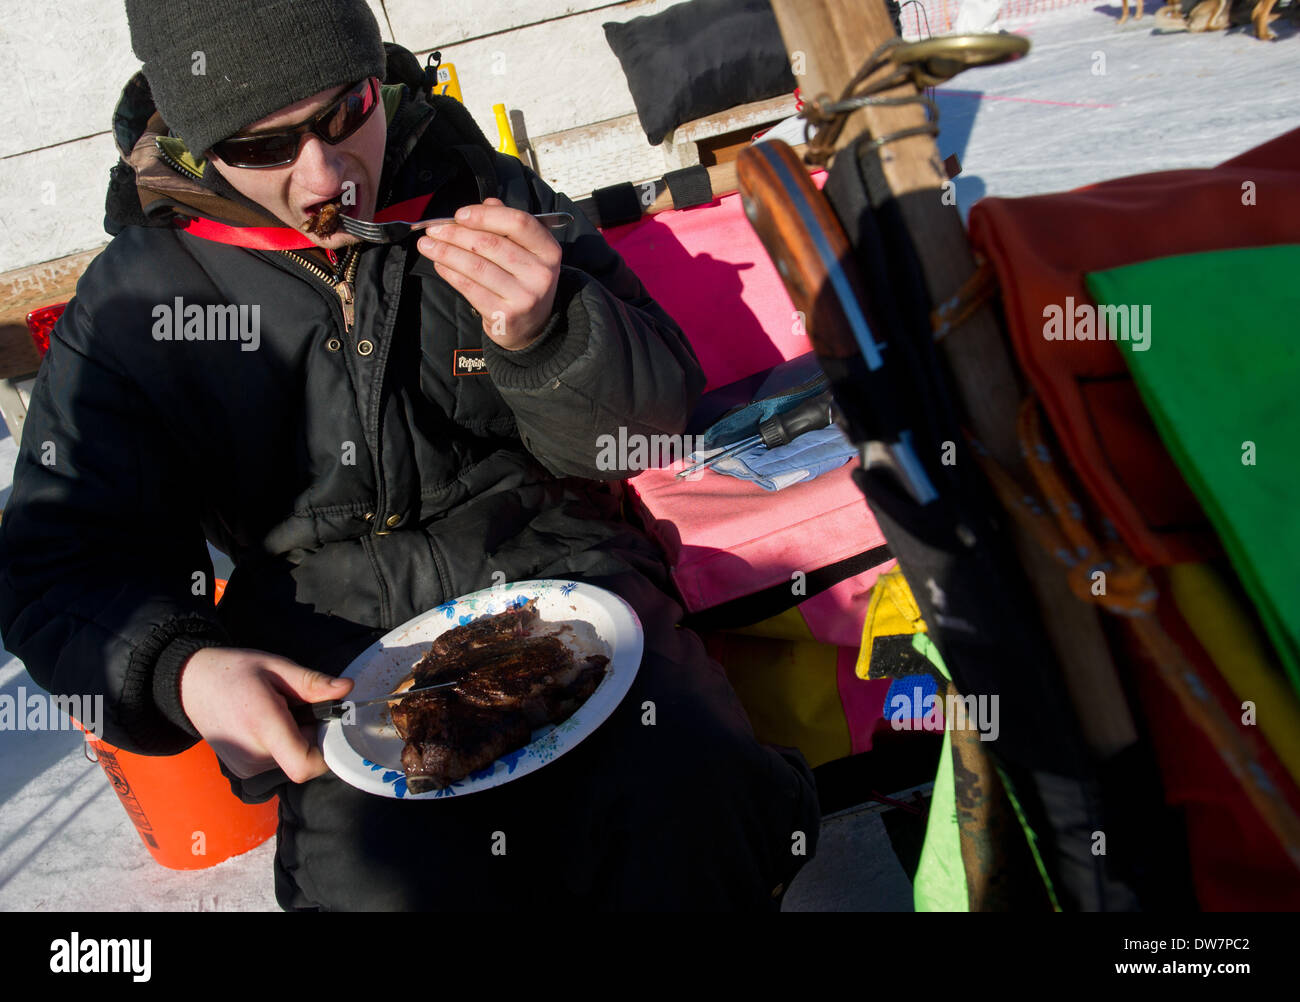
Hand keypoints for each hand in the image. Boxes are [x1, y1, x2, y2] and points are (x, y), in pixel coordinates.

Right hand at [179, 647, 353, 782]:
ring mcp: (245, 767)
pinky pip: (277, 761)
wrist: (189, 684)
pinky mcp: (242, 770)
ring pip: (292, 760)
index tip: (328, 723)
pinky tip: (266, 722)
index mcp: (264, 727)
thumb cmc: (235, 671)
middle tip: (298, 706)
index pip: (305, 766)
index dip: (327, 750)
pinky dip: (282, 744)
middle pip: (304, 758)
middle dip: (312, 733)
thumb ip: (312, 683)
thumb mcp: (276, 667)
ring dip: (296, 738)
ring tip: (278, 711)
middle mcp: (254, 755)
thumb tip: (347, 688)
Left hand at [416, 197, 562, 349]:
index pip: (518, 222)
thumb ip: (508, 225)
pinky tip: (439, 264)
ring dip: (446, 252)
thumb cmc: (523, 281)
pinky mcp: (505, 315)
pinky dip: (450, 273)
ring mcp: (524, 296)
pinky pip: (470, 287)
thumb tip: (487, 202)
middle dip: (456, 234)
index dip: (485, 215)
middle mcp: (540, 273)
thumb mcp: (526, 251)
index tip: (460, 215)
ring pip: (476, 266)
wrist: (531, 326)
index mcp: (548, 250)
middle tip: (434, 229)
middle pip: (491, 244)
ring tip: (427, 245)